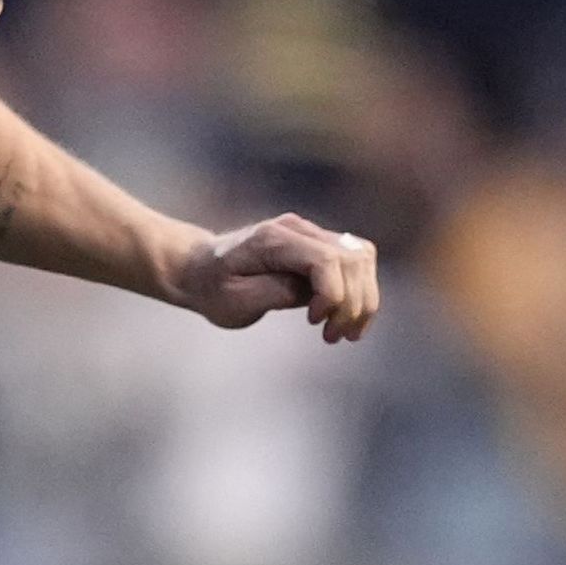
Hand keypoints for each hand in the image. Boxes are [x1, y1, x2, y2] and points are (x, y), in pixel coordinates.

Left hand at [168, 214, 379, 341]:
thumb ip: (276, 293)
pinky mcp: (320, 245)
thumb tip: (316, 296)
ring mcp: (312, 233)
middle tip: (334, 336)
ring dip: (362, 299)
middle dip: (352, 303)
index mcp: (273, 239)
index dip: (332, 294)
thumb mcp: (235, 300)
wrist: (202, 270)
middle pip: (352, 258)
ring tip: (344, 333)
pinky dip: (360, 292)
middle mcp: (298, 228)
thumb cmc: (213, 288)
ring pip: (362, 258)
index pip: (326, 259)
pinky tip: (348, 320)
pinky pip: (357, 263)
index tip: (315, 322)